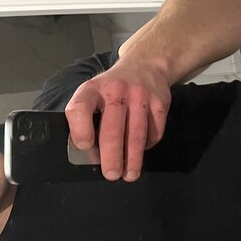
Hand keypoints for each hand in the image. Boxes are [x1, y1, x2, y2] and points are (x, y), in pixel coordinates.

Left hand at [65, 58, 171, 181]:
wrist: (146, 66)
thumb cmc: (113, 88)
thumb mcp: (94, 93)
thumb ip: (87, 116)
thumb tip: (87, 152)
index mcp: (92, 89)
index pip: (80, 107)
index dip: (80, 128)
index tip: (83, 146)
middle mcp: (116, 90)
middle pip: (113, 127)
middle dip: (112, 155)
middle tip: (111, 174)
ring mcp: (141, 96)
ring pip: (137, 134)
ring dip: (133, 158)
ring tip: (129, 174)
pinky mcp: (160, 103)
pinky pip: (155, 131)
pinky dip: (148, 145)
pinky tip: (141, 151)